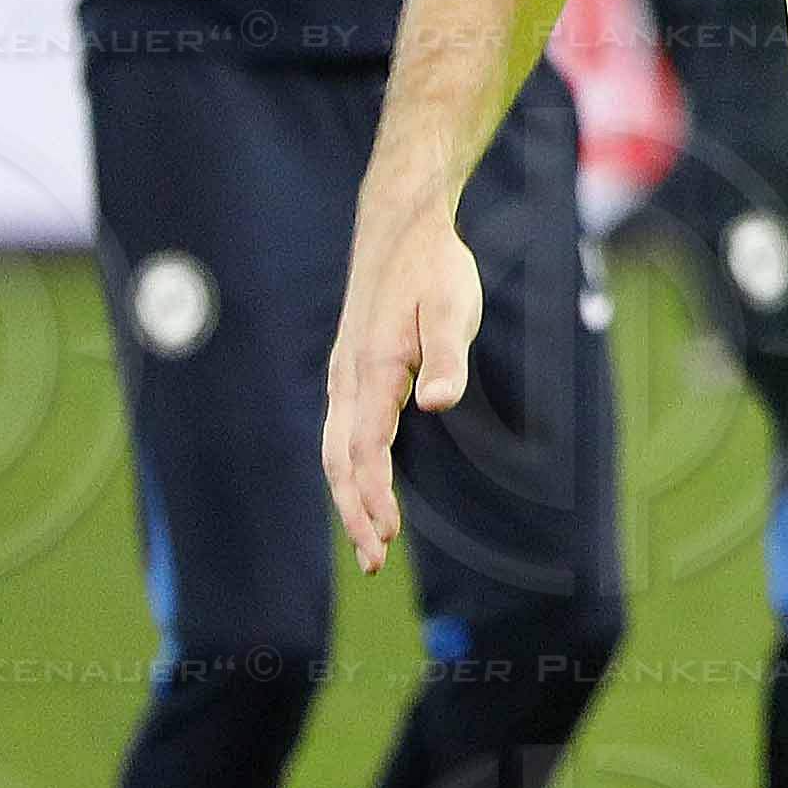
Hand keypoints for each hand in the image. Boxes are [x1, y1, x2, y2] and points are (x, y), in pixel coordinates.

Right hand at [322, 211, 483, 573]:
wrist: (402, 227)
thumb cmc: (433, 268)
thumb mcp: (451, 307)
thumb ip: (445, 357)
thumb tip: (435, 404)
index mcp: (371, 370)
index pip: (365, 450)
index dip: (373, 497)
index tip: (387, 537)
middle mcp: (347, 378)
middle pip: (339, 461)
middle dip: (355, 512)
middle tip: (375, 561)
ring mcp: (344, 374)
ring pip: (336, 448)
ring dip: (350, 494)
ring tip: (372, 536)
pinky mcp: (351, 367)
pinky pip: (342, 430)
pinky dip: (349, 467)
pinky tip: (366, 482)